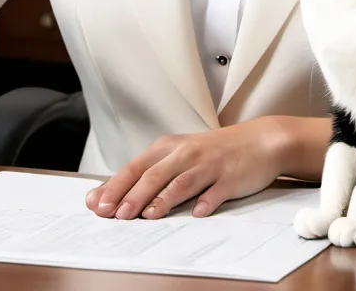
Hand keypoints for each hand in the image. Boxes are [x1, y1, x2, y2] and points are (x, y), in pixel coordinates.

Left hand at [84, 117, 290, 220]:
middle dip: (133, 194)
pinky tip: (198, 214)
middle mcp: (187, 153)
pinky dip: (207, 202)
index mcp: (170, 147)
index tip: (96, 204)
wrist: (259, 140)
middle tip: (115, 214)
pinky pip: (217, 191)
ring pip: (182, 181)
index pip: (136, 166)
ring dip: (164, 199)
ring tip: (148, 215)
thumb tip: (117, 195)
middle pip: (155, 174)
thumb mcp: (181, 156)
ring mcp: (210, 164)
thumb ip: (152, 174)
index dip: (115, 185)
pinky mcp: (231, 177)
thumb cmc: (214, 152)